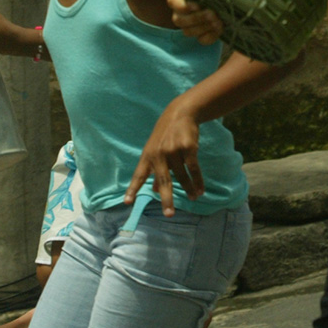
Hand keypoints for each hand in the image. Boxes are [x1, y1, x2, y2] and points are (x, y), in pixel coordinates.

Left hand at [126, 100, 204, 216]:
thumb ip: (154, 170)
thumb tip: (154, 190)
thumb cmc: (165, 135)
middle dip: (166, 198)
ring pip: (182, 176)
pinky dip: (198, 181)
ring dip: (189, 189)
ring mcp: (173, 150)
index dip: (133, 189)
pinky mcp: (188, 147)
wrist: (180, 113)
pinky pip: (194, 169)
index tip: (127, 202)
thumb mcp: (155, 150)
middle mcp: (158, 154)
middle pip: (163, 180)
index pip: (139, 175)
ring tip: (193, 198)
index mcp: (147, 156)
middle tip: (169, 214)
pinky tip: (200, 189)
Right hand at [168, 0, 223, 44]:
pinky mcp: (206, 31)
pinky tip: (222, 27)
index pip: (173, 3)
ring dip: (203, 28)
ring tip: (219, 20)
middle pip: (179, 21)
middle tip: (213, 13)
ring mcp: (194, 22)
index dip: (183, 6)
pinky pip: (202, 40)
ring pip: (189, 32)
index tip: (198, 3)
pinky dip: (210, 37)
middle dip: (196, 19)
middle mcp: (184, 8)